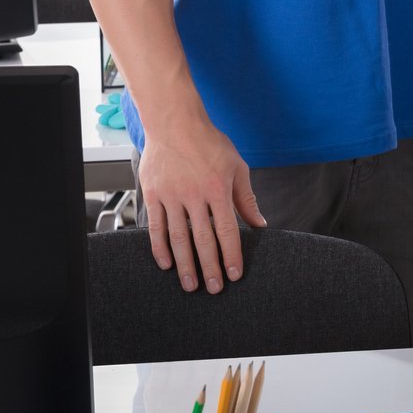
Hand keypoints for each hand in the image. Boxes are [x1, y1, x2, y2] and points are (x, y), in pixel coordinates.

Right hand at [137, 114, 266, 293]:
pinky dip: (160, 247)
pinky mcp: (153, 194)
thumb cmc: (209, 144)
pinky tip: (166, 264)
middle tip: (214, 289)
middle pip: (203, 239)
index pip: (227, 230)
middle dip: (210, 267)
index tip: (235, 274)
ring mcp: (172, 195)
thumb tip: (259, 224)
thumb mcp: (237, 167)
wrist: (175, 123)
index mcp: (219, 189)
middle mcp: (195, 195)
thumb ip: (245, 198)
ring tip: (190, 284)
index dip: (232, 255)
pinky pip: (156, 226)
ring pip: (178, 238)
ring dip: (185, 264)